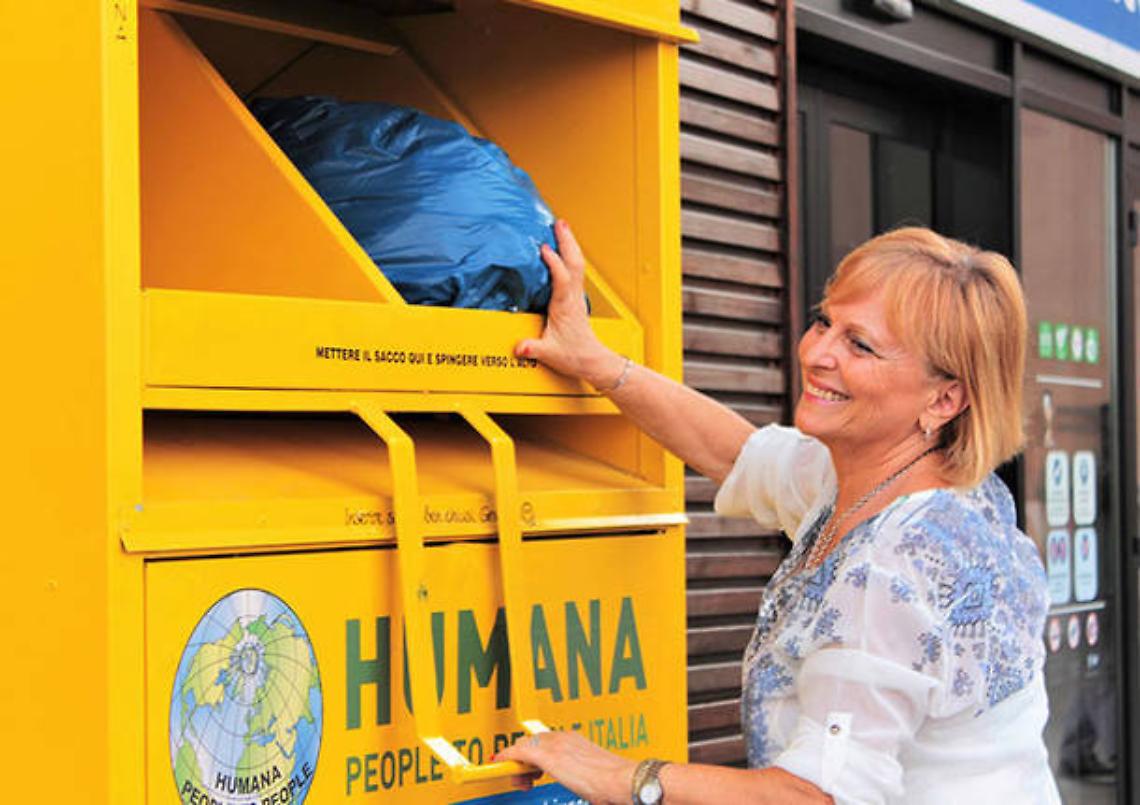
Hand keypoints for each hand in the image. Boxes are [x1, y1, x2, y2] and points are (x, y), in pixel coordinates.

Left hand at [492, 730, 636, 804]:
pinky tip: (500, 764)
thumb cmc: (615, 783)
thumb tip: (589, 789)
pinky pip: (518, 753)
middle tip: (526, 778)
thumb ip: (583, 776)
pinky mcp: (548, 754)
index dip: (535, 754)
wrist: (622, 780)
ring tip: (521, 780)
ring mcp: (556, 744)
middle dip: (525, 759)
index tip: (532, 767)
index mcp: (577, 741)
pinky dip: (507, 758)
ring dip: (518, 762)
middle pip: (533, 741)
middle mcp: (565, 737)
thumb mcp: (594, 776)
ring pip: (525, 745)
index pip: (547, 741)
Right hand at [516, 220, 625, 387]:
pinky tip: (564, 249)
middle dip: (567, 241)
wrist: (591, 360)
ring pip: (577, 263)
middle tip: (559, 223)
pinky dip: (570, 255)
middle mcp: (572, 297)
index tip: (544, 247)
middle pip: (574, 263)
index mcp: (564, 306)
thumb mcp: (550, 353)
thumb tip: (520, 346)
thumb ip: (533, 348)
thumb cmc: (574, 355)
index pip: (561, 278)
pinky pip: (575, 270)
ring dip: (570, 244)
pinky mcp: (575, 298)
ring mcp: (576, 296)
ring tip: (562, 227)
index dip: (554, 262)